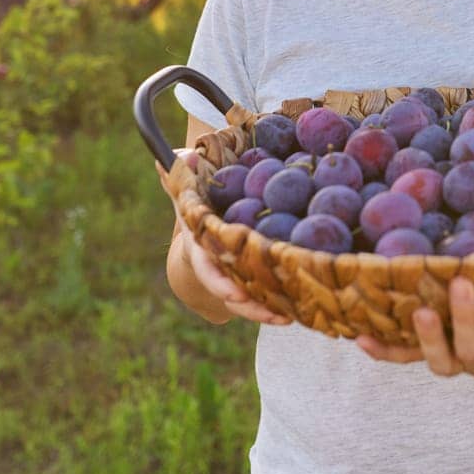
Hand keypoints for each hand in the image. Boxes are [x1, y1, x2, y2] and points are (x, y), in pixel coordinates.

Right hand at [156, 158, 289, 327]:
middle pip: (231, 294)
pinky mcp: (253, 283)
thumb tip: (173, 157)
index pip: (207, 268)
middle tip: (275, 313)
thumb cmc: (197, 213)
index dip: (219, 283)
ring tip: (291, 316)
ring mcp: (235, 279)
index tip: (234, 294)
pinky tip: (300, 309)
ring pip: (249, 302)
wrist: (200, 242)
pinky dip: (278, 304)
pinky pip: (264, 297)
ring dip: (267, 311)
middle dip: (250, 306)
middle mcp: (217, 269)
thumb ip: (181, 177)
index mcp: (201, 249)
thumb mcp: (187, 194)